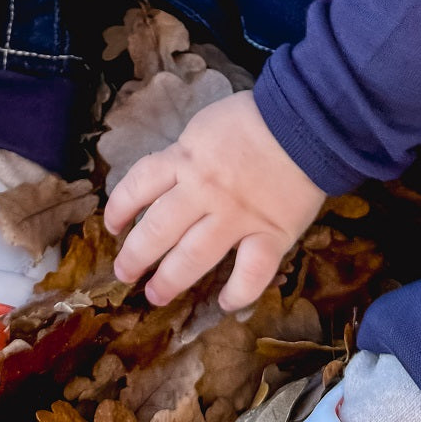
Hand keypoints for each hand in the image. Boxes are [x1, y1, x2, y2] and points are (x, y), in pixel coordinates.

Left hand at [105, 90, 324, 310]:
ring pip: (193, 257)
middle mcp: (203, 192)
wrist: (307, 121)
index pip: (138, 187)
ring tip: (155, 295)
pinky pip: (251, 272)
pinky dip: (238, 292)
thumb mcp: (205, 127)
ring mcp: (236, 217)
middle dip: (136, 256)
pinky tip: (225, 303)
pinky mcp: (270, 234)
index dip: (120, 209)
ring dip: (170, 280)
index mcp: (184, 161)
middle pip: (158, 230)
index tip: (114, 226)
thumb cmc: (255, 119)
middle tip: (125, 273)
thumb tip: (171, 175)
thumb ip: (186, 155)